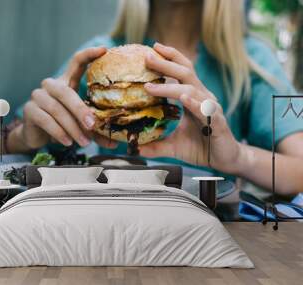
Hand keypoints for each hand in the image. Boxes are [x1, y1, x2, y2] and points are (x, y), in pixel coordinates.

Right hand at [19, 47, 116, 149]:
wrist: (37, 136)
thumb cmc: (63, 125)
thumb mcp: (80, 125)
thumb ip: (95, 131)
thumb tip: (115, 142)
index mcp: (67, 82)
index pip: (76, 62)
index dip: (89, 54)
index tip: (104, 50)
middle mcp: (51, 85)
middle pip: (66, 92)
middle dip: (80, 110)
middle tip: (92, 125)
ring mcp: (38, 96)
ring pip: (57, 110)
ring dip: (72, 128)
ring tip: (83, 142)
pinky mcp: (29, 110)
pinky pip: (46, 120)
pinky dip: (59, 132)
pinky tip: (68, 142)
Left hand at [139, 43, 241, 173]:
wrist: (225, 160)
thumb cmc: (201, 147)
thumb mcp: (173, 145)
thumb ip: (155, 145)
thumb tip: (134, 148)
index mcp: (194, 97)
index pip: (182, 71)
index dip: (169, 58)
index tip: (152, 49)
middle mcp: (203, 98)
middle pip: (185, 73)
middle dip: (166, 63)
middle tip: (148, 56)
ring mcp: (211, 109)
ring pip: (191, 90)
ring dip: (170, 87)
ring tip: (151, 86)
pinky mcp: (218, 123)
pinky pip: (206, 110)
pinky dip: (194, 103)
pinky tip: (183, 98)